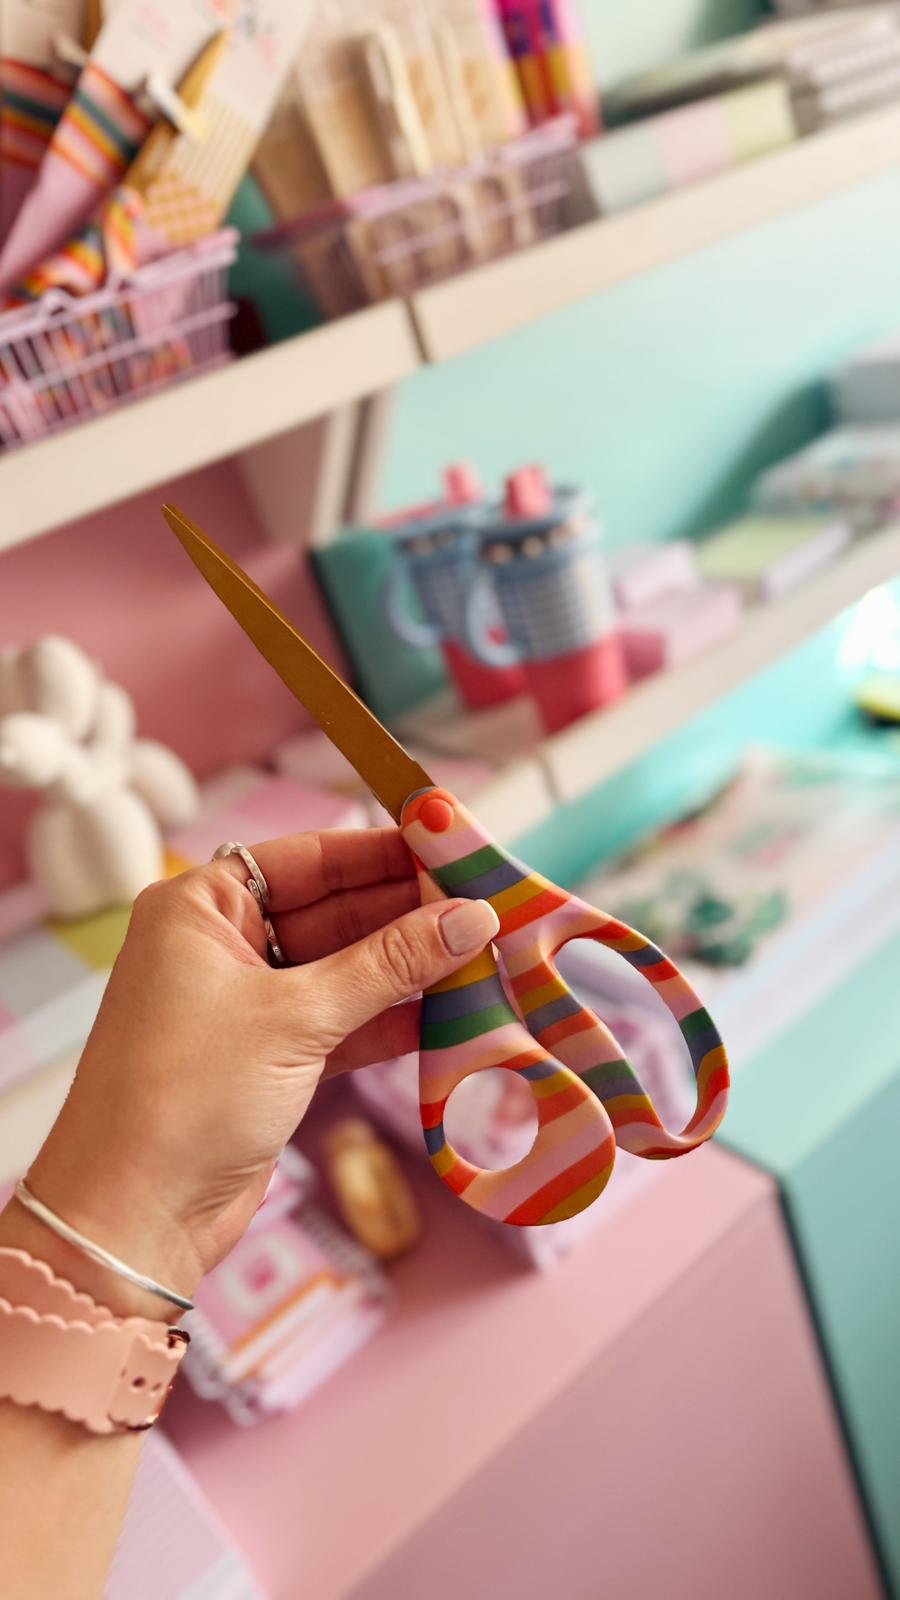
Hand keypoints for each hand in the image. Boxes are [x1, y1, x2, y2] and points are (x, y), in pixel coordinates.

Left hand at [5, 829, 498, 1317]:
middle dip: (408, 912)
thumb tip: (467, 916)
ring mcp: (247, 1005)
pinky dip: (392, 1019)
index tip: (454, 845)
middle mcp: (221, 946)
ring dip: (409, 968)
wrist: (134, 1221)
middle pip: (334, 910)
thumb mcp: (295, 1018)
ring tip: (486, 953)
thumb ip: (387, 965)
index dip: (384, 850)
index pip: (309, 857)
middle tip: (487, 905)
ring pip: (346, 969)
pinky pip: (345, 1020)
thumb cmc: (183, 1098)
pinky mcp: (271, 1059)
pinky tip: (453, 1011)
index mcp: (200, 908)